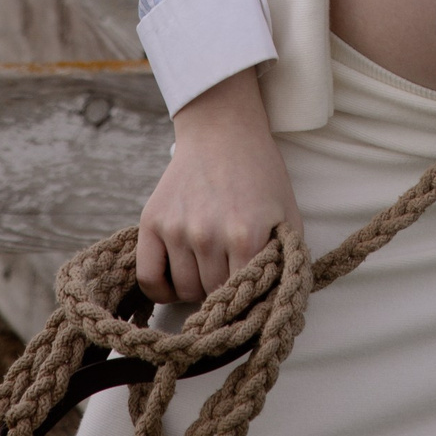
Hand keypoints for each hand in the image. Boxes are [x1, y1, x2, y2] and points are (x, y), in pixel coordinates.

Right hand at [137, 68, 303, 306]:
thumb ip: (286, 260)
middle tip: (228, 271)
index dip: (246, 301)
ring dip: (196, 287)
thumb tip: (276, 304)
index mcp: (246, 236)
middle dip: (222, 291)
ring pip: (183, 291)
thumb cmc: (260, 175)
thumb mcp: (287, 214)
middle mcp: (208, 234)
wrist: (223, 131)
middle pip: (211, 296)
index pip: (242, 300)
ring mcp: (177, 228)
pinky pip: (148, 278)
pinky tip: (177, 276)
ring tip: (208, 264)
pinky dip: (161, 288)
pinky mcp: (152, 221)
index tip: (248, 297)